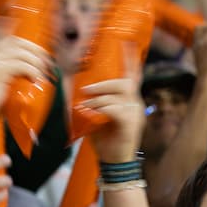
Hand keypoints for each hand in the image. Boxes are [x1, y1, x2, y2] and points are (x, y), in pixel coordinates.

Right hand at [0, 35, 49, 115]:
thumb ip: (8, 75)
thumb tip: (26, 75)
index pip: (10, 41)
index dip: (27, 45)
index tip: (38, 54)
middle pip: (17, 42)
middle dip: (34, 49)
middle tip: (44, 61)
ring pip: (21, 53)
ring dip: (35, 62)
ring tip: (40, 73)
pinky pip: (22, 65)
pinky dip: (32, 71)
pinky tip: (34, 79)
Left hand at [79, 43, 143, 162]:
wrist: (112, 162)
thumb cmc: (103, 137)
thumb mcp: (92, 115)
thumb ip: (87, 101)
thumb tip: (70, 86)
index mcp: (128, 99)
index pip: (132, 76)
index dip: (130, 60)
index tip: (126, 44)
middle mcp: (135, 104)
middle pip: (125, 82)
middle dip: (103, 83)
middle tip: (84, 89)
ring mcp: (136, 114)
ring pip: (119, 95)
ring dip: (98, 98)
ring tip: (84, 106)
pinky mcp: (132, 124)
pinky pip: (116, 109)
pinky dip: (101, 109)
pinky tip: (92, 115)